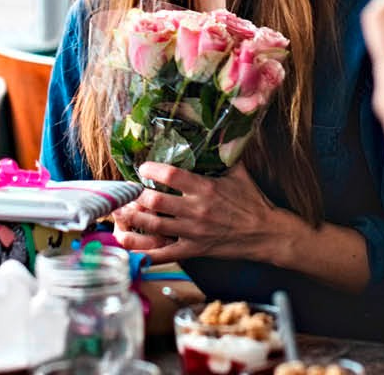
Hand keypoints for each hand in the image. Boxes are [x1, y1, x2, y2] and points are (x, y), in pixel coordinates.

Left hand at [111, 162, 290, 263]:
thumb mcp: (239, 172)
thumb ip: (225, 153)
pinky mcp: (192, 250)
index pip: (171, 175)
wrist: (265, 233)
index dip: (151, 169)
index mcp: (206, 188)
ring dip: (132, 219)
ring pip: (154, 226)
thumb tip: (219, 130)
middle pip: (156, 201)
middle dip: (135, 196)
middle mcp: (197, 210)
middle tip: (126, 191)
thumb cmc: (252, 201)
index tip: (143, 167)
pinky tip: (127, 242)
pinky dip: (142, 250)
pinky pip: (163, 253)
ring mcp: (193, 232)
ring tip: (118, 212)